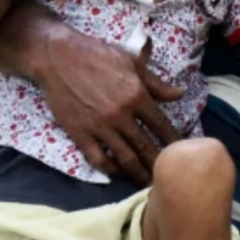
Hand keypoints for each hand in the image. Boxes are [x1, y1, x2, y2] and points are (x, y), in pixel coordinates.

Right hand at [34, 28, 182, 183]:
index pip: (162, 126)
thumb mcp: (131, 62)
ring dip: (138, 173)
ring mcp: (99, 127)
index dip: (174, 141)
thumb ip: (156, 83)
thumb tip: (180, 94)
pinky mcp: (79, 133)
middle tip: (169, 176)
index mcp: (136, 96)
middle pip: (146, 147)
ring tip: (148, 183)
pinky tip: (119, 174)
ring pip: (124, 158)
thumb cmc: (97, 55)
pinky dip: (110, 170)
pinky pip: (98, 159)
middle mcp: (120, 115)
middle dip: (159, 164)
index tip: (183, 152)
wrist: (56, 57)